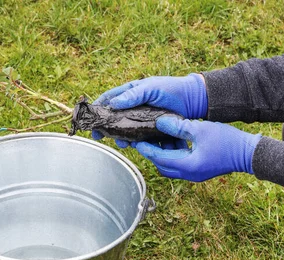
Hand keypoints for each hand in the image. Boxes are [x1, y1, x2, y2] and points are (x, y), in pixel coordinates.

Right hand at [91, 74, 207, 146]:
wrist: (193, 100)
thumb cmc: (171, 89)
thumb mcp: (150, 88)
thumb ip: (132, 95)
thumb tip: (113, 104)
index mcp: (130, 93)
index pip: (109, 99)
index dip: (98, 109)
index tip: (91, 119)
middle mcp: (133, 107)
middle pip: (114, 119)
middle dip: (108, 128)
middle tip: (101, 136)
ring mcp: (141, 119)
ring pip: (126, 131)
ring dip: (122, 138)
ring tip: (123, 143)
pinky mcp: (150, 130)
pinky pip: (140, 138)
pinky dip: (137, 144)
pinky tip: (136, 146)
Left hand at [135, 117, 261, 181]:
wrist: (248, 153)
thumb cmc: (227, 141)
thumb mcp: (200, 130)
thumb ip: (178, 127)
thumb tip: (160, 122)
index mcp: (187, 165)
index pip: (159, 157)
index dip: (146, 149)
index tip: (135, 141)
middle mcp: (188, 173)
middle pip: (162, 165)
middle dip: (152, 153)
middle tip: (141, 141)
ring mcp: (194, 174)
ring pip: (170, 166)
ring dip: (162, 155)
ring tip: (154, 140)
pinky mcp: (199, 171)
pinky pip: (180, 165)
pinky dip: (173, 156)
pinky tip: (172, 143)